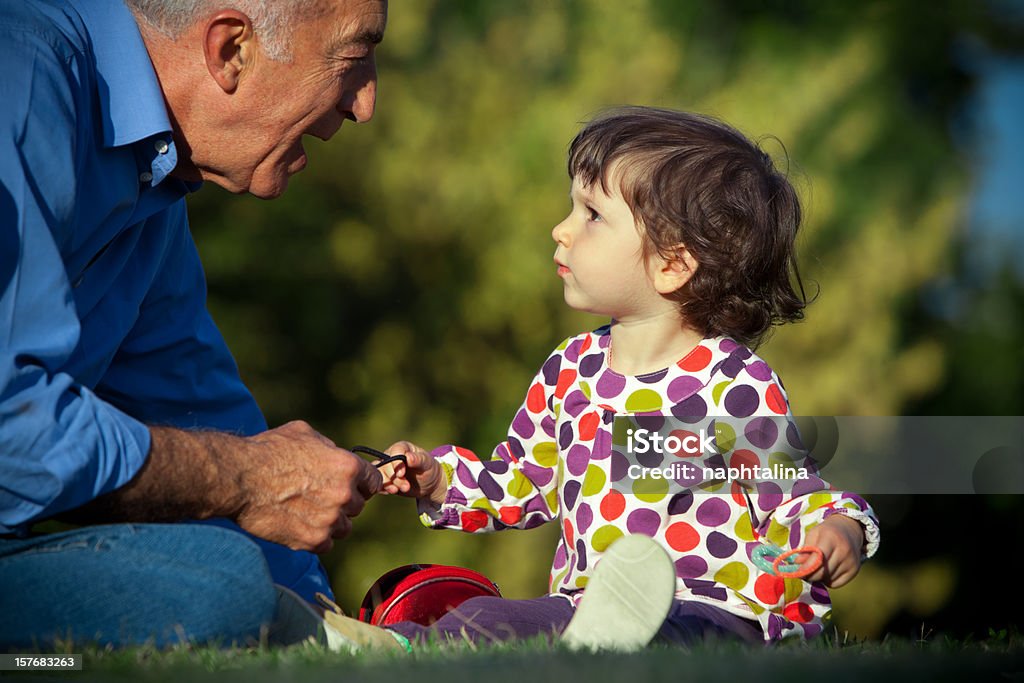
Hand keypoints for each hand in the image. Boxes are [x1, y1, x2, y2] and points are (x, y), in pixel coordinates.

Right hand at [235, 421, 382, 553]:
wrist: (239, 479)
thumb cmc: (268, 451)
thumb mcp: (304, 434)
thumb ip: (329, 448)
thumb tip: (336, 455)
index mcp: (348, 467)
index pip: (374, 482)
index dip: (362, 484)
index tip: (351, 486)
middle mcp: (344, 495)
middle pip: (358, 506)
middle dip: (343, 503)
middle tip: (319, 498)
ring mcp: (329, 520)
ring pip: (344, 528)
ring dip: (331, 523)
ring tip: (308, 513)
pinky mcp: (312, 541)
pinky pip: (326, 544)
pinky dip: (315, 538)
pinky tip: (299, 526)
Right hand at [379, 440, 446, 505]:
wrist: (428, 483)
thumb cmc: (429, 469)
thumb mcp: (427, 463)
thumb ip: (418, 459)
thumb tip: (409, 457)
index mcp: (402, 448)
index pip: (395, 451)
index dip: (396, 463)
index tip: (402, 474)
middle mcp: (391, 456)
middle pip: (385, 464)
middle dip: (394, 477)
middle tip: (406, 487)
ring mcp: (386, 467)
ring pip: (379, 474)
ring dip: (388, 484)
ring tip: (398, 490)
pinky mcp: (385, 478)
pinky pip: (377, 482)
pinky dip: (383, 488)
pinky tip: (392, 491)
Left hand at [800, 514, 864, 587]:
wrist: (849, 530)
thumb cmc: (826, 532)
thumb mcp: (813, 534)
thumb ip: (805, 550)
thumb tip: (797, 564)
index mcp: (831, 538)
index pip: (817, 559)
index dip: (805, 568)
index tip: (797, 572)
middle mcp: (844, 550)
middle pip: (822, 572)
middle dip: (810, 575)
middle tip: (803, 572)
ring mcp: (851, 561)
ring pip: (828, 579)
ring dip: (819, 577)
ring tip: (818, 566)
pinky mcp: (855, 570)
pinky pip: (836, 584)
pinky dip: (828, 580)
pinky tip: (827, 570)